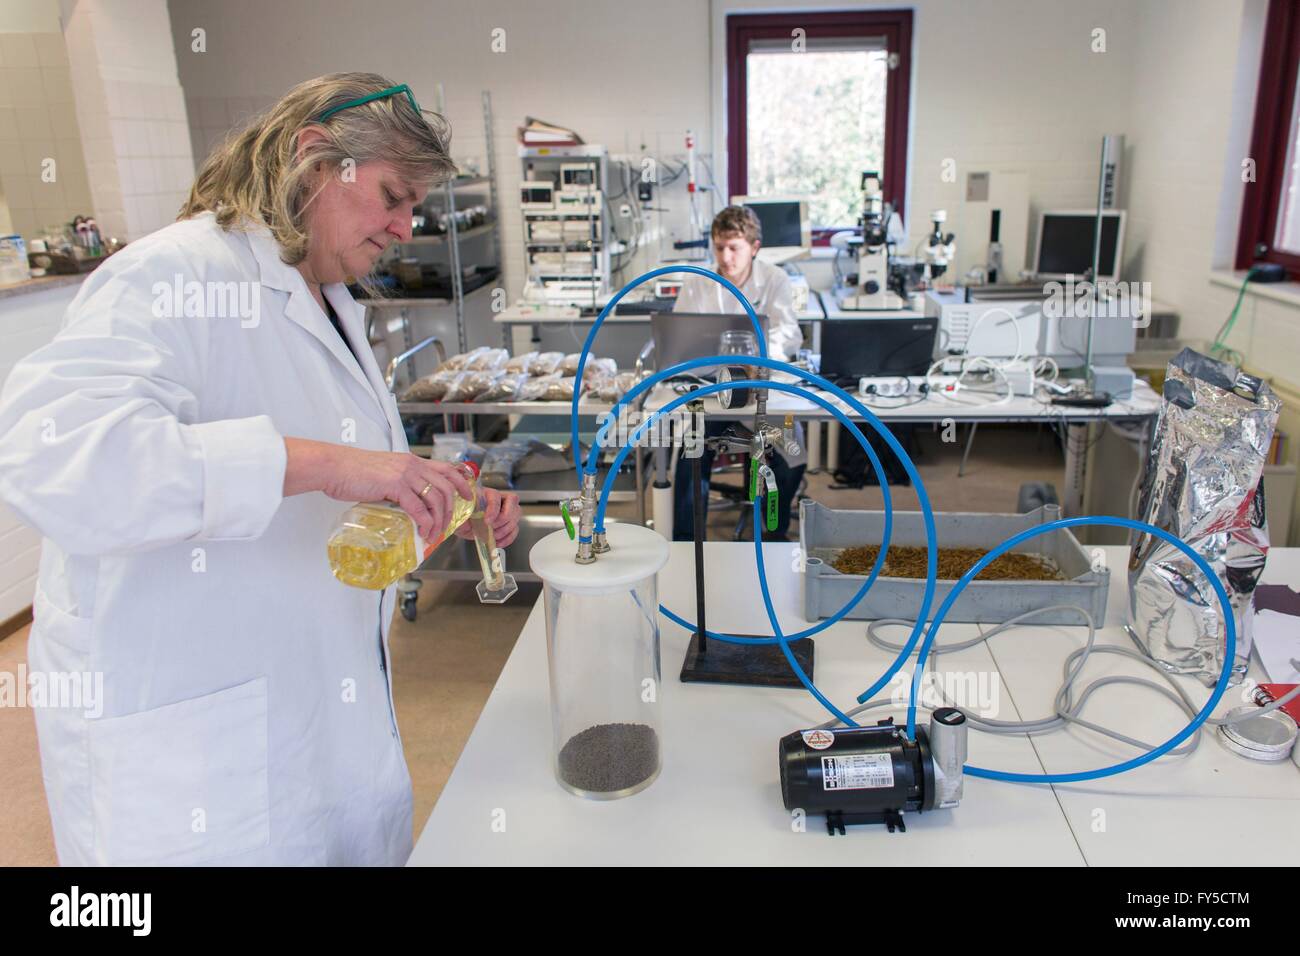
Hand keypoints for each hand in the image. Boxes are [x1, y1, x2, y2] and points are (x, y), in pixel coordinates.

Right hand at [285, 439, 473, 543]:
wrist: (333, 467)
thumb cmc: (353, 472)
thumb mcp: (384, 473)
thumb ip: (399, 484)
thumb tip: (406, 504)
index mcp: (412, 461)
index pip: (447, 468)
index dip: (462, 484)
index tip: (467, 498)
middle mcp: (413, 465)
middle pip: (447, 487)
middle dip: (451, 511)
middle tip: (446, 527)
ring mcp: (405, 474)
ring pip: (437, 499)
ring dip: (440, 520)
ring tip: (433, 534)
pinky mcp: (394, 486)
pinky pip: (419, 507)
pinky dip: (425, 522)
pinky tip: (423, 532)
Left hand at [455, 487, 520, 546]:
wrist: (465, 524)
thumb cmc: (463, 515)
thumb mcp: (459, 515)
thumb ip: (463, 516)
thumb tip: (467, 522)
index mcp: (486, 493)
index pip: (495, 497)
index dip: (494, 509)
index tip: (487, 522)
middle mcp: (499, 499)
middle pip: (512, 503)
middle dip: (503, 519)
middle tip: (492, 529)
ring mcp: (506, 511)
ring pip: (516, 516)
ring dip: (506, 529)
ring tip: (493, 537)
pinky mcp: (509, 523)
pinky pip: (515, 529)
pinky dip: (508, 538)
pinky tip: (497, 543)